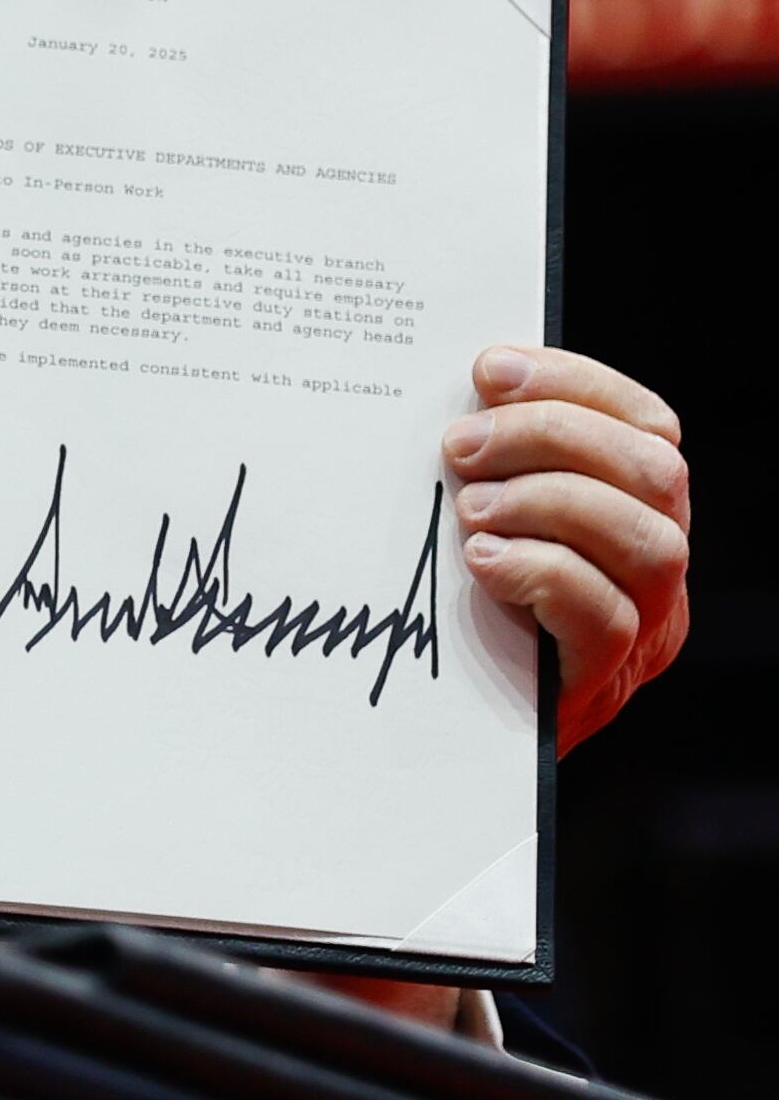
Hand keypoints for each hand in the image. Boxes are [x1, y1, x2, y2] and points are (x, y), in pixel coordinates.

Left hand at [443, 345, 690, 755]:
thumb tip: (455, 390)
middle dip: (551, 437)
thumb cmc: (455, 605)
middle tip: (461, 444)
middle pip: (654, 471)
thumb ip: (490, 461)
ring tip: (468, 509)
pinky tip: (480, 561)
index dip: (576, 383)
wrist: (443, 730)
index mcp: (637, 508)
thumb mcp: (479, 517)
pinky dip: (540, 572)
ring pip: (647, 541)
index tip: (490, 369)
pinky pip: (605, 617)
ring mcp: (644, 627)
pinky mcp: (603, 681)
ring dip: (549, 503)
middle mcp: (657, 566)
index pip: (648, 424)